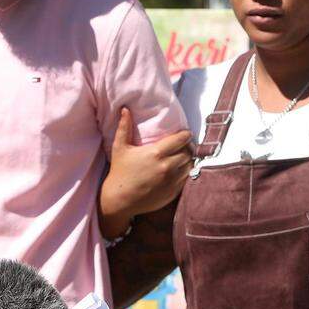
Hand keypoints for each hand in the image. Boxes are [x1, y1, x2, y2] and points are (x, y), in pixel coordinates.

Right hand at [99, 108, 191, 238]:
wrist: (120, 199)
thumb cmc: (119, 171)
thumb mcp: (120, 147)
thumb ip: (124, 127)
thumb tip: (125, 109)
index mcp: (156, 153)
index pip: (181, 140)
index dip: (185, 135)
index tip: (185, 133)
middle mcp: (167, 166)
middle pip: (188, 152)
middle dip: (187, 148)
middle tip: (184, 146)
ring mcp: (171, 181)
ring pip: (189, 166)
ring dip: (188, 161)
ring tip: (183, 158)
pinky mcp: (173, 192)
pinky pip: (186, 179)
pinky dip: (185, 173)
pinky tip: (179, 171)